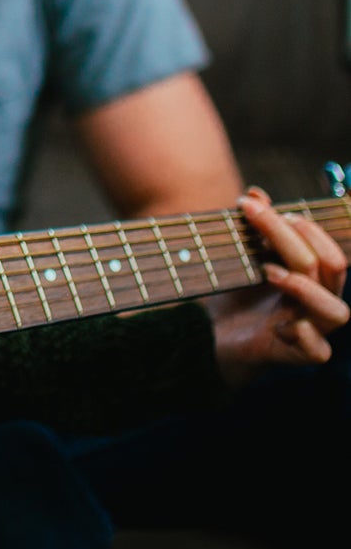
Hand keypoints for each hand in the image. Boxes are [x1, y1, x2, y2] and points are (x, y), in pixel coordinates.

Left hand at [206, 188, 347, 388]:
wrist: (211, 335)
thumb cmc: (234, 293)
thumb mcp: (240, 255)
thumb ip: (253, 227)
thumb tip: (256, 193)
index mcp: (311, 275)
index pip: (326, 247)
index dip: (302, 224)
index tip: (259, 205)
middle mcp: (317, 300)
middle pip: (330, 268)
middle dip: (294, 238)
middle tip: (257, 219)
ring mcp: (312, 329)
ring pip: (337, 311)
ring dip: (305, 286)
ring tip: (268, 271)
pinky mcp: (296, 355)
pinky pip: (318, 351)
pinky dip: (304, 335)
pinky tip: (279, 324)